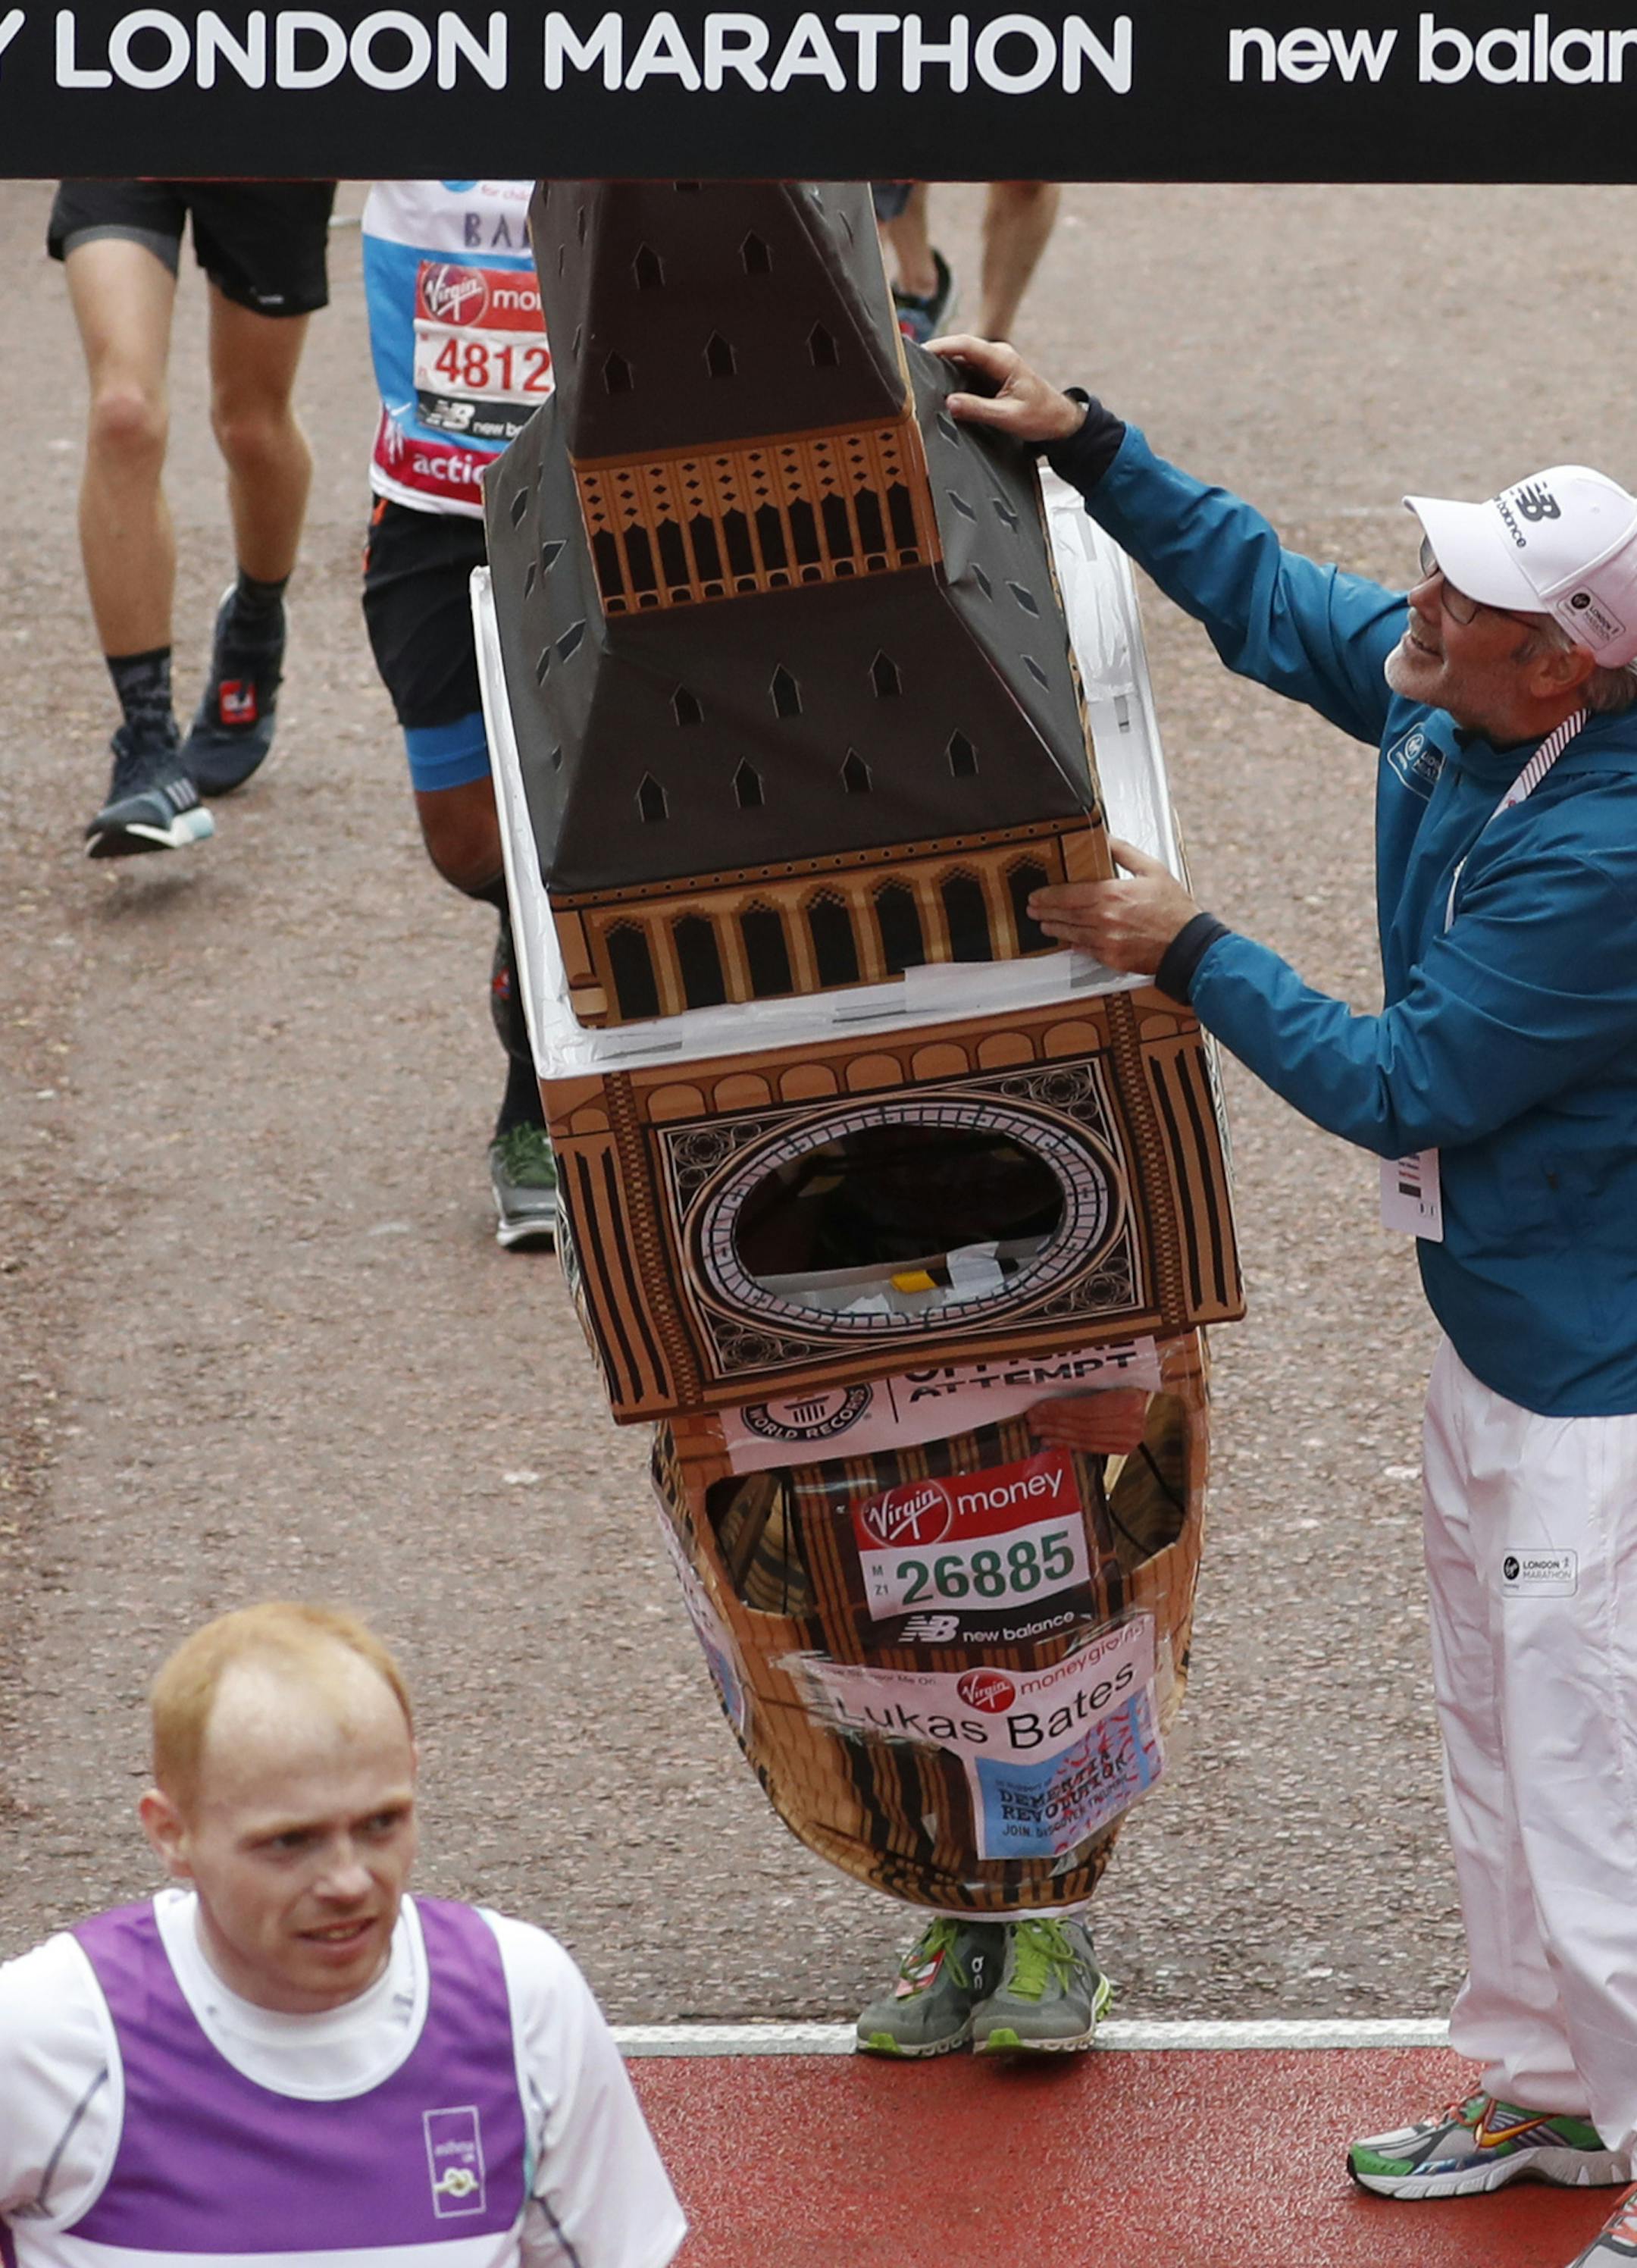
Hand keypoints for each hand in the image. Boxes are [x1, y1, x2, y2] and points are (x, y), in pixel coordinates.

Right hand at [926, 334, 1087, 446]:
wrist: (1058, 419)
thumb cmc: (1040, 416)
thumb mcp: (1008, 417)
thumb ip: (978, 409)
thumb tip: (949, 402)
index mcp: (1003, 360)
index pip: (966, 345)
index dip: (941, 346)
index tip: (920, 352)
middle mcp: (997, 355)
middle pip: (959, 348)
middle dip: (936, 354)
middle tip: (911, 364)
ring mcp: (993, 363)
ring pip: (961, 359)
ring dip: (942, 365)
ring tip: (919, 373)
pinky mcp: (990, 374)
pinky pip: (966, 369)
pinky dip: (951, 375)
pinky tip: (938, 384)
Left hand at [1028, 1390, 1150, 1456]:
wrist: (1148, 1394)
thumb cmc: (1128, 1380)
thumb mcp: (1113, 1374)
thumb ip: (1089, 1383)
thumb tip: (1052, 1386)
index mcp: (1128, 1402)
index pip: (1086, 1410)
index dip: (1059, 1410)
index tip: (1039, 1408)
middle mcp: (1131, 1423)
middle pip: (1083, 1425)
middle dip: (1054, 1422)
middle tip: (1033, 1420)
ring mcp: (1128, 1438)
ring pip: (1085, 1438)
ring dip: (1058, 1434)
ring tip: (1039, 1430)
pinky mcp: (1123, 1447)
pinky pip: (1091, 1446)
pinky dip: (1070, 1443)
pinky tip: (1054, 1440)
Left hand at [1029, 839, 1199, 973]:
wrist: (1188, 945)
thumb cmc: (1174, 909)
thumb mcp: (1152, 870)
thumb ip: (1125, 852)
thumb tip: (1105, 837)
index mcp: (1112, 894)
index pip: (1069, 894)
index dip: (1048, 895)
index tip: (1037, 895)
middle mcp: (1104, 919)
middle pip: (1065, 914)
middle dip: (1045, 911)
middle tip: (1032, 909)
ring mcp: (1106, 941)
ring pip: (1071, 933)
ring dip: (1054, 928)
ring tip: (1043, 924)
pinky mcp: (1111, 958)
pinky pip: (1085, 949)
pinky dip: (1074, 944)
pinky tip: (1067, 941)